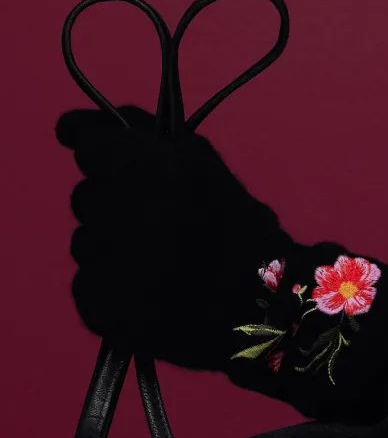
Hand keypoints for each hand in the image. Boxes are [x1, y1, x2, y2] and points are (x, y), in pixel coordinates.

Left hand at [56, 104, 285, 366]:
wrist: (262, 311)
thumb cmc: (239, 230)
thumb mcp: (202, 165)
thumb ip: (142, 135)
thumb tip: (75, 127)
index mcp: (149, 170)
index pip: (88, 145)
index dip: (100, 151)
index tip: (107, 159)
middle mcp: (120, 214)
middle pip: (85, 196)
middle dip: (113, 204)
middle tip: (158, 224)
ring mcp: (104, 264)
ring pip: (85, 240)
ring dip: (110, 245)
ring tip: (158, 264)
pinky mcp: (97, 307)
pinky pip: (87, 282)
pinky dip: (110, 285)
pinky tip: (147, 292)